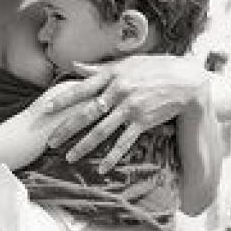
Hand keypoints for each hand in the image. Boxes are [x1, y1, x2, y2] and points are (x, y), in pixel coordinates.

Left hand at [44, 54, 209, 171]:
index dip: (63, 100)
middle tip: (50, 142)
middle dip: (66, 128)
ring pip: (102, 130)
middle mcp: (119, 91)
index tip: (46, 110)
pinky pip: (125, 142)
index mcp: (112, 75)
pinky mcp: (143, 121)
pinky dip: (113, 156)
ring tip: (69, 158)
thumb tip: (74, 66)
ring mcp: (131, 107)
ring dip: (84, 146)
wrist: (184, 80)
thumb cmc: (154, 68)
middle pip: (87, 112)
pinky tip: (102, 168)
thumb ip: (99, 68)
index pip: (82, 88)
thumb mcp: (126, 63)